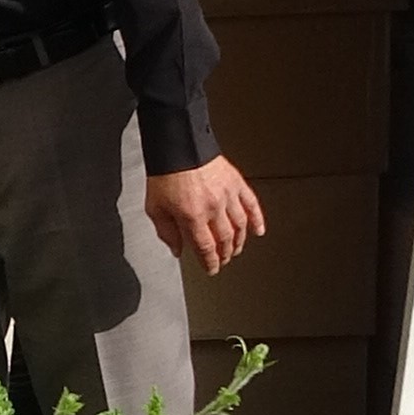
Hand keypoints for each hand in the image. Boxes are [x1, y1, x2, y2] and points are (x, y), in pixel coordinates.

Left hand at [146, 154, 266, 275]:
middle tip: (223, 260)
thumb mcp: (155, 207)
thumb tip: (177, 249)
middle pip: (225, 240)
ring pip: (240, 226)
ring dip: (239, 242)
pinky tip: (258, 230)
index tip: (211, 269)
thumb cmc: (165, 173)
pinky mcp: (236, 182)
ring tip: (236, 249)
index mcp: (192, 215)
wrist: (178, 145)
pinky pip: (251, 204)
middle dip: (224, 254)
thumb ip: (166, 232)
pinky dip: (257, 219)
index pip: (206, 248)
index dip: (210, 262)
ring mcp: (227, 195)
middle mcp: (213, 207)